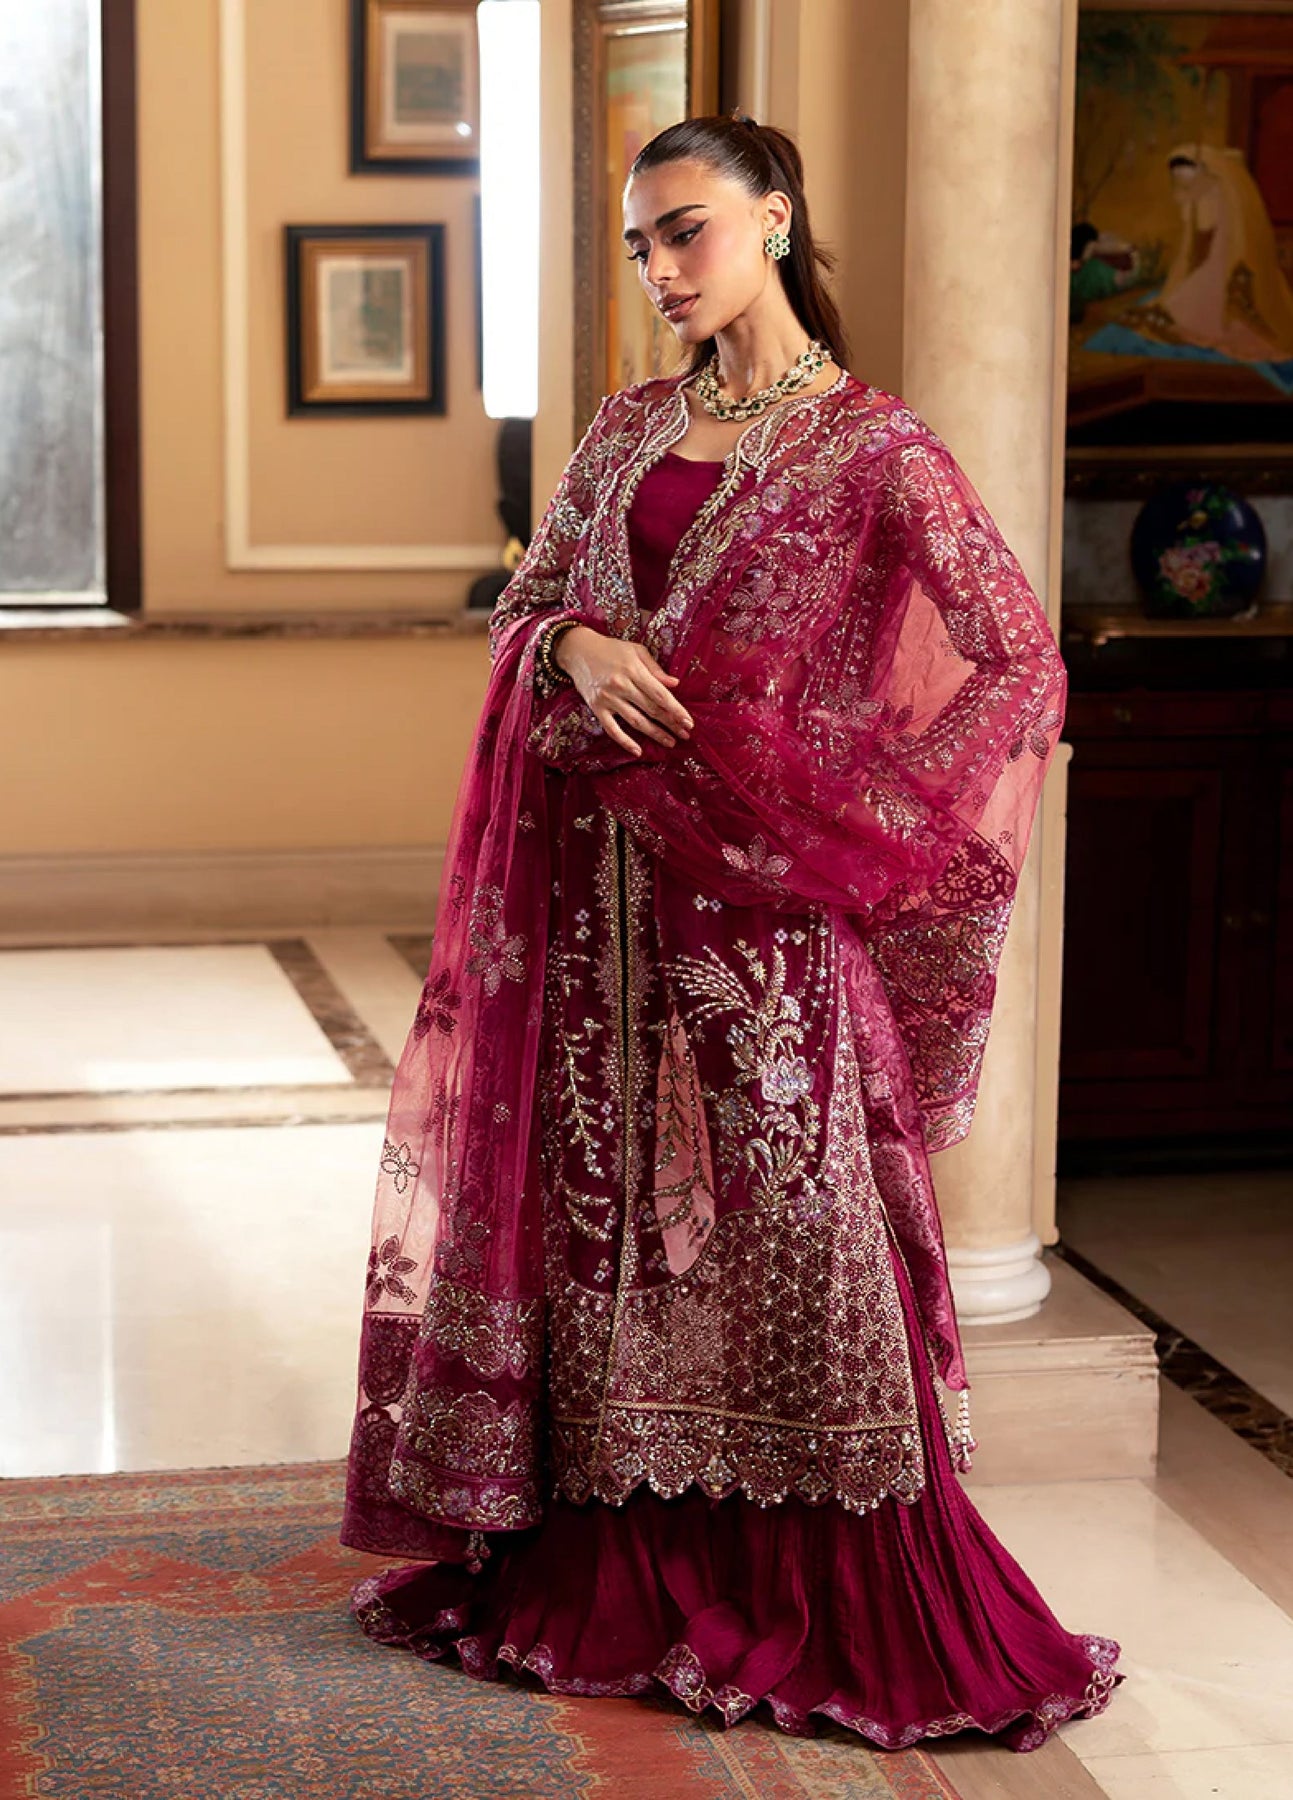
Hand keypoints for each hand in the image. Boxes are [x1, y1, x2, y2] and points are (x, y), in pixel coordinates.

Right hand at [554, 625, 692, 755]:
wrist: (578, 651)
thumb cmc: (611, 649)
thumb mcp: (635, 651)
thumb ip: (655, 669)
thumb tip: (674, 684)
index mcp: (633, 670)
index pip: (660, 695)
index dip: (676, 710)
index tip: (689, 722)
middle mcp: (621, 686)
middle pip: (651, 710)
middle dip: (671, 724)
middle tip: (685, 735)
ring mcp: (608, 699)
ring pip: (636, 721)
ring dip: (655, 734)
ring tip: (670, 742)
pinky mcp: (597, 708)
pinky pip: (612, 729)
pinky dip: (625, 741)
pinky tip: (638, 751)